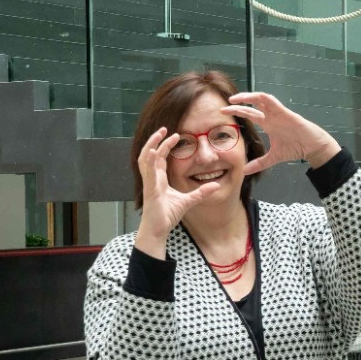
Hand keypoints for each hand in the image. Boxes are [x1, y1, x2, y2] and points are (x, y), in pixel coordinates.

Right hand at [134, 127, 221, 252]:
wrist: (158, 231)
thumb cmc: (167, 216)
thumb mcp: (188, 201)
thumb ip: (200, 193)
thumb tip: (215, 185)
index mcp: (159, 179)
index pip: (160, 157)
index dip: (165, 145)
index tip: (175, 135)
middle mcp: (152, 178)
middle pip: (150, 154)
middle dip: (156, 140)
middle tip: (164, 128)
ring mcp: (149, 183)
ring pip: (145, 159)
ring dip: (151, 145)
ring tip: (159, 134)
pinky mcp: (150, 190)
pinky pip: (148, 173)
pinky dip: (150, 161)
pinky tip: (154, 151)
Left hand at [222, 93, 339, 174]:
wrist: (312, 147)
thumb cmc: (296, 148)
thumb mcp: (273, 157)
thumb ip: (259, 163)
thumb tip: (244, 171)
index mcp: (268, 124)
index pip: (249, 114)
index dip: (237, 112)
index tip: (223, 114)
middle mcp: (271, 116)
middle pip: (251, 106)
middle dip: (237, 105)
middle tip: (223, 107)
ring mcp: (277, 112)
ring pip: (260, 99)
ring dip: (247, 97)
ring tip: (234, 99)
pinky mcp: (284, 112)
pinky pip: (271, 100)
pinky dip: (261, 97)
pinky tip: (252, 98)